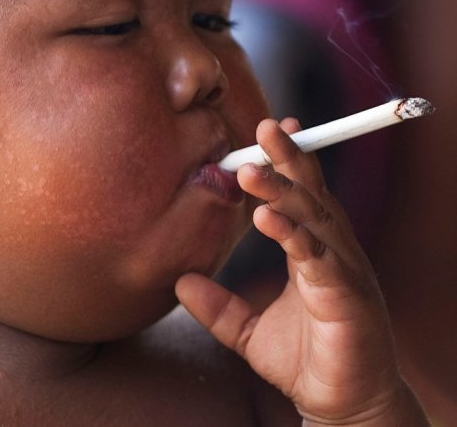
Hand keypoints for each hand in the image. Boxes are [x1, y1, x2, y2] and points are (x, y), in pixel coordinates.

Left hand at [176, 119, 428, 424]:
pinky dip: (295, 236)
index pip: (302, 196)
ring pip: (316, 218)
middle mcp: (332, 252)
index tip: (267, 132)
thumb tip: (180, 284)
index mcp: (312, 251)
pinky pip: (319, 258)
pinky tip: (269, 220)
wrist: (340, 401)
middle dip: (289, 159)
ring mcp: (342, 272)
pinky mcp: (347, 297)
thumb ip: (217, 307)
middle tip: (263, 128)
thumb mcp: (247, 331)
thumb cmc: (304, 360)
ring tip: (254, 170)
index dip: (287, 163)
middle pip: (312, 194)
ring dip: (285, 191)